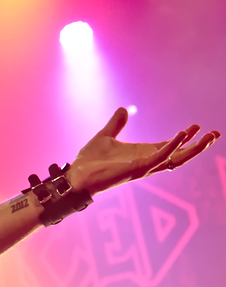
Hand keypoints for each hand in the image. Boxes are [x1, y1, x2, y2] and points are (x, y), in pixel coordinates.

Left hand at [68, 107, 219, 195]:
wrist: (74, 176)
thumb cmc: (88, 162)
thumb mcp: (105, 137)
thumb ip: (116, 124)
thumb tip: (124, 109)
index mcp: (142, 154)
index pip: (170, 147)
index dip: (185, 138)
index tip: (198, 127)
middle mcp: (146, 162)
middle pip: (179, 156)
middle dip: (198, 146)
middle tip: (216, 134)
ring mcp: (143, 167)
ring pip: (176, 159)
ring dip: (193, 148)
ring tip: (209, 136)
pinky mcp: (137, 170)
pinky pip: (159, 157)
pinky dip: (172, 146)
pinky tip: (183, 134)